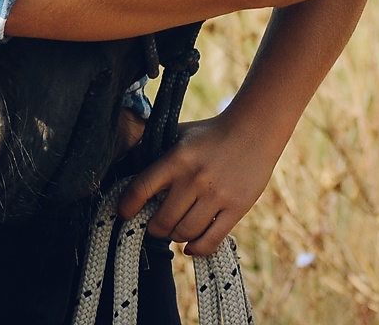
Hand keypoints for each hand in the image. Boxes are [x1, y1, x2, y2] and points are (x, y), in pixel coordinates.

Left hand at [118, 115, 281, 256]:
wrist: (255, 129)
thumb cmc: (211, 133)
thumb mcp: (180, 132)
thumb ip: (153, 147)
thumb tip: (124, 162)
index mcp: (177, 158)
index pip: (141, 188)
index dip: (127, 206)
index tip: (124, 213)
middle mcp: (195, 178)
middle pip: (162, 221)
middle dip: (155, 227)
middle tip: (157, 223)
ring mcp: (217, 195)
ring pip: (184, 234)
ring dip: (176, 236)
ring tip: (178, 228)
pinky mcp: (236, 207)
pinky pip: (210, 241)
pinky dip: (196, 249)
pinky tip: (191, 245)